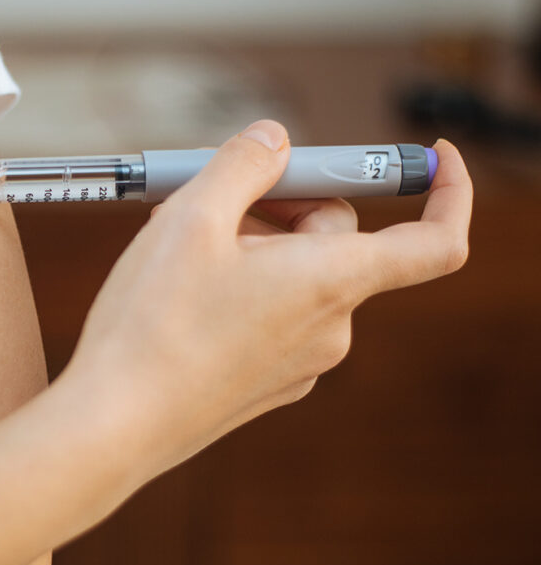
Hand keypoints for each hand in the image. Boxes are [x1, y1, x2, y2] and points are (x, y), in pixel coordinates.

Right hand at [64, 120, 471, 482]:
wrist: (115, 424)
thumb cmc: (152, 324)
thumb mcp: (191, 217)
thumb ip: (243, 164)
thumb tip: (275, 140)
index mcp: (331, 282)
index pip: (436, 241)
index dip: (449, 192)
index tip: (429, 159)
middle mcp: (330, 329)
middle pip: (335, 240)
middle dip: (283, 204)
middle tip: (216, 191)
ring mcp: (299, 364)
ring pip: (296, 278)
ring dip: (253, 245)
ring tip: (180, 246)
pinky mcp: (265, 385)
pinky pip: (272, 317)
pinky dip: (242, 288)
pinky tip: (182, 291)